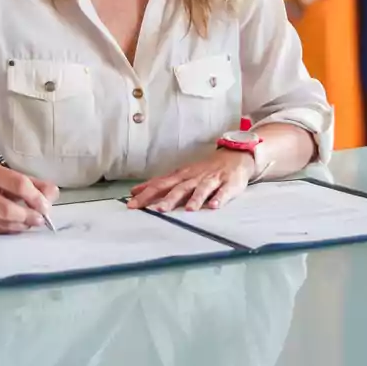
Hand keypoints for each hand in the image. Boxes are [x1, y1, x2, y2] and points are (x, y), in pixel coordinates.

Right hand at [0, 163, 58, 234]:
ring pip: (1, 222)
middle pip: (6, 208)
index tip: (46, 206)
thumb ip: (33, 183)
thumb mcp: (8, 176)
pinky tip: (17, 226)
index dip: (35, 197)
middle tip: (40, 220)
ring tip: (30, 223)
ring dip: (21, 225)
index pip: (17, 183)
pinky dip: (10, 229)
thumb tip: (52, 195)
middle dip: (27, 216)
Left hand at [126, 149, 254, 211]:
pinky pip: (223, 192)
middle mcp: (194, 177)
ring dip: (194, 199)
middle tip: (157, 210)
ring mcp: (211, 180)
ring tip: (188, 210)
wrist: (234, 156)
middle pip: (179, 188)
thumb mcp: (180, 174)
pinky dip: (218, 199)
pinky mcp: (228, 184)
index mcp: (181, 176)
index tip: (132, 204)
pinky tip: (214, 206)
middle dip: (168, 199)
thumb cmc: (204, 169)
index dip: (146, 194)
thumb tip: (136, 190)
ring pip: (201, 189)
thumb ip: (160, 183)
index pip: (160, 184)